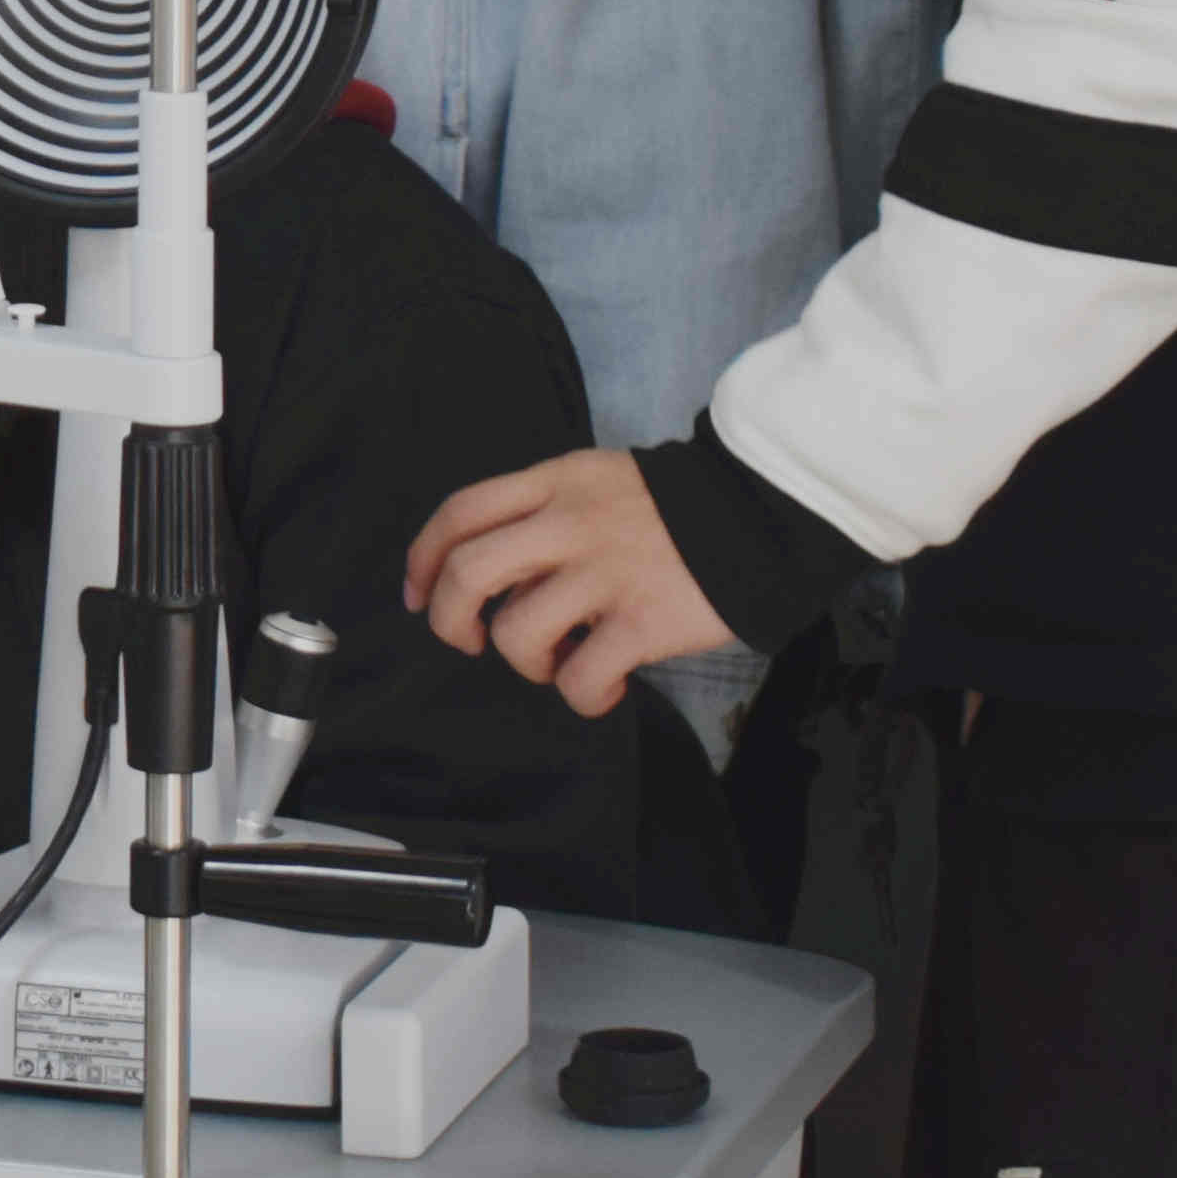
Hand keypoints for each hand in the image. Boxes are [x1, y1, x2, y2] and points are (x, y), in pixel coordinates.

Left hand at [404, 448, 735, 718]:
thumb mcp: (597, 481)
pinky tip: (604, 689)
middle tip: (471, 640)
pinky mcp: (642, 620)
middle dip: (450, 619)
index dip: (423, 559)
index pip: (461, 513)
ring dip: (527, 664)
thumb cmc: (673, 510)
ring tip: (560, 662)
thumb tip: (495, 574)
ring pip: (517, 632)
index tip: (417, 595)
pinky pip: (580, 677)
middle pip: (469, 572)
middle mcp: (570, 523)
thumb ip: (545, 512)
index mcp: (555, 483)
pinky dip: (582, 696)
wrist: (760, 514)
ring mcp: (606, 572)